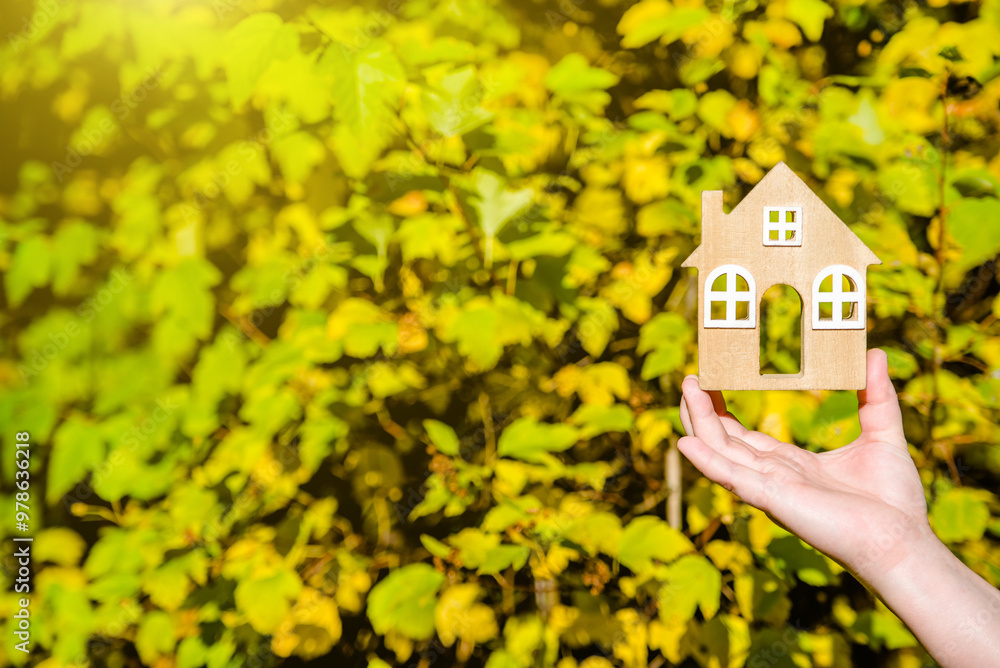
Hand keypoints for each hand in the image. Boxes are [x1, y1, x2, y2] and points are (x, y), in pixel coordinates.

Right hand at [678, 349, 933, 583]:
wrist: (903, 541)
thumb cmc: (894, 500)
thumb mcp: (883, 434)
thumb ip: (876, 396)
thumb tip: (875, 353)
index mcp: (791, 465)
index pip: (744, 435)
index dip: (723, 409)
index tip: (710, 381)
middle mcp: (773, 476)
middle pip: (723, 440)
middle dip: (703, 410)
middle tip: (690, 377)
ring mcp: (770, 488)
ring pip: (721, 452)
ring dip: (699, 422)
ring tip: (687, 389)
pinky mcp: (773, 499)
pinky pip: (731, 477)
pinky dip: (706, 460)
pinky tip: (684, 442)